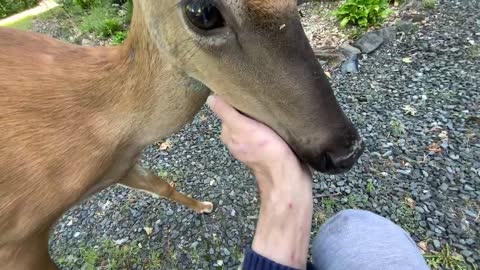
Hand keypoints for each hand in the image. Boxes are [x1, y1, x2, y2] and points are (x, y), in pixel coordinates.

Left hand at [207, 95, 312, 268]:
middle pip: (241, 113)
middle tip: (259, 88)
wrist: (289, 176)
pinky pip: (268, 127)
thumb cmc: (265, 151)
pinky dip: (272, 120)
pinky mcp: (271, 145)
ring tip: (270, 99)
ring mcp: (255, 142)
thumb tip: (211, 97)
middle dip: (248, 102)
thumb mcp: (242, 128)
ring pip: (255, 120)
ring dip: (261, 111)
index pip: (227, 108)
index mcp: (229, 133)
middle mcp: (240, 137)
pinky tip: (278, 114)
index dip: (233, 96)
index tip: (241, 83)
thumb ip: (226, 113)